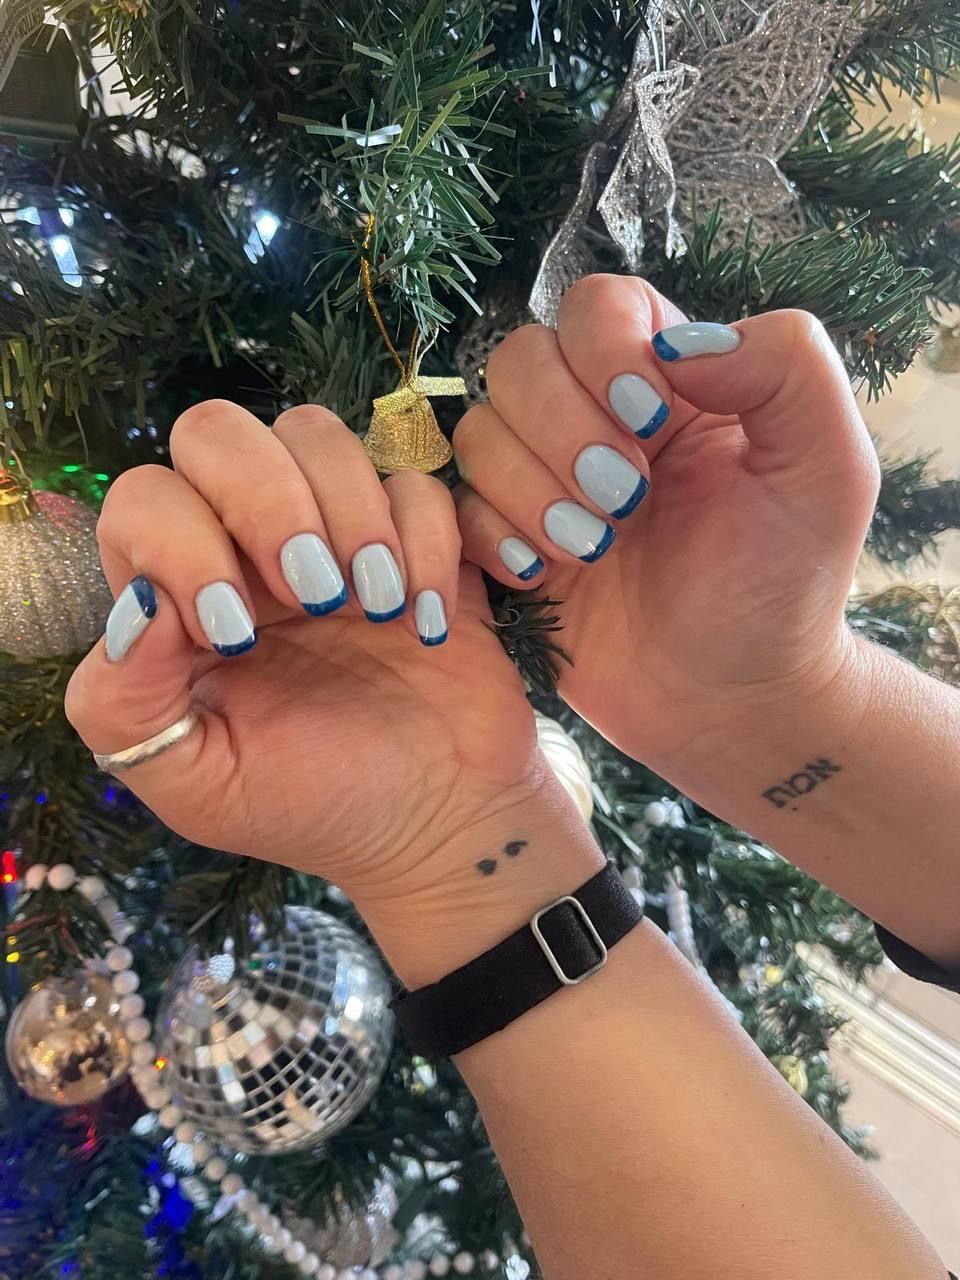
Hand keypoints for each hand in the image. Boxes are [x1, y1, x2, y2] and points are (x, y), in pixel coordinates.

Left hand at [65, 400, 544, 918]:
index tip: (237, 636)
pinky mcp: (421, 536)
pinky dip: (429, 541)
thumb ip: (123, 705)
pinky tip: (429, 621)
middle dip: (266, 500)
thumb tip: (136, 604)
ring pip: (317, 433)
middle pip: (218, 431)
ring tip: (376, 608)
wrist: (439, 822)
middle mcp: (249, 545)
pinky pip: (418, 481)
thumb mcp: (194, 782)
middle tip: (314, 594)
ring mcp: (337, 531)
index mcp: (183, 596)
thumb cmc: (312, 804)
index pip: (145, 499)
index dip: (183, 545)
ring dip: (351, 514)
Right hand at [454, 275, 879, 769]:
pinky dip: (491, 538)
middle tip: (625, 503)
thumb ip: (786, 370)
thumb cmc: (784, 587)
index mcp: (672, 383)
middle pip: (520, 359)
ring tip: (591, 549)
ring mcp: (544, 483)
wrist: (730, 701)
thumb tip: (676, 344)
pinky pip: (456, 509)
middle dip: (561, 430)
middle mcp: (596, 419)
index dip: (604, 351)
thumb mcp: (829, 470)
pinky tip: (543, 578)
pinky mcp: (506, 546)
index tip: (651, 422)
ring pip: (478, 431)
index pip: (599, 308)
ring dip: (528, 490)